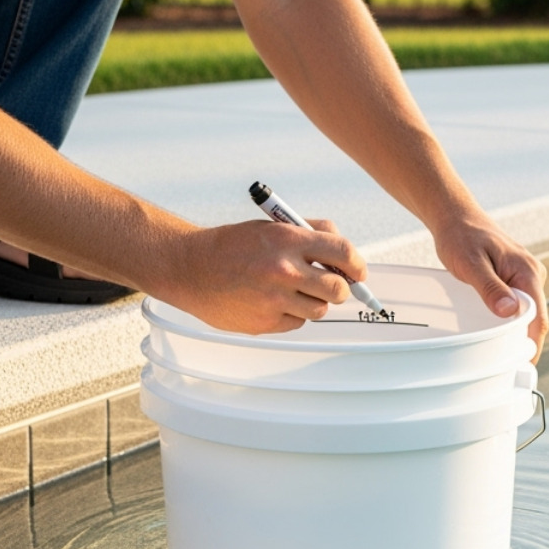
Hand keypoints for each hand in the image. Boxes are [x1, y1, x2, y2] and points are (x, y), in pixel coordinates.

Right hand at [150, 218, 363, 333]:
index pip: (343, 253)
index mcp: (288, 240)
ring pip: (320, 310)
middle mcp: (283, 270)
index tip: (358, 272)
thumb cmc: (232, 245)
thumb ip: (310, 232)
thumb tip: (343, 252)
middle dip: (342, 289)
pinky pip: (297, 322)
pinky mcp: (265, 322)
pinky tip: (272, 301)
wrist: (191, 268)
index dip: (357, 266)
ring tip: (293, 291)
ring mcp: (274, 299)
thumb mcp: (272, 226)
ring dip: (315, 302)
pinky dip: (292, 314)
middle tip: (333, 286)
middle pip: (338, 289)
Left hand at [434, 215, 548, 359]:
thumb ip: (490, 288)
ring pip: (527, 313)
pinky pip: (518, 304)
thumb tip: (510, 312)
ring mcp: (526, 276)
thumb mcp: (471, 264)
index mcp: (528, 272)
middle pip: (535, 319)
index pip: (538, 317)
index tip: (521, 366)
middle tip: (505, 366)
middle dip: (523, 342)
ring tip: (500, 352)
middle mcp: (533, 274)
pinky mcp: (516, 278)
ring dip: (515, 331)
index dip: (531, 345)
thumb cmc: (461, 236)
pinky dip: (509, 319)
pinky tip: (496, 330)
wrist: (456, 217)